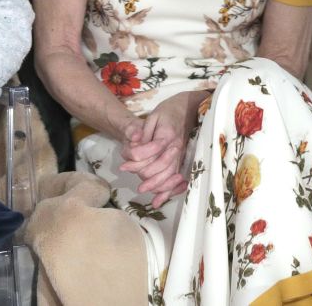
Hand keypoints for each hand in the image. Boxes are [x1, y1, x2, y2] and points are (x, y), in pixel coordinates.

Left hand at [119, 92, 202, 207]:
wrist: (187, 110)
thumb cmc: (168, 112)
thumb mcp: (154, 116)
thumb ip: (144, 131)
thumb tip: (135, 142)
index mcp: (168, 135)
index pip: (153, 149)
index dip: (137, 157)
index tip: (124, 163)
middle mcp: (176, 148)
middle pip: (161, 167)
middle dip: (144, 174)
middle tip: (126, 172)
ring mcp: (181, 157)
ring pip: (169, 177)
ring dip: (155, 185)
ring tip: (141, 189)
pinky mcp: (182, 162)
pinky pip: (177, 181)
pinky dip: (169, 192)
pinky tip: (158, 201)